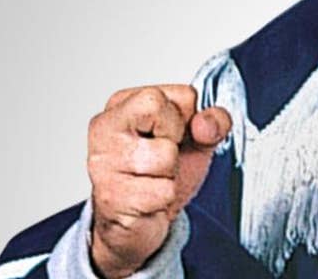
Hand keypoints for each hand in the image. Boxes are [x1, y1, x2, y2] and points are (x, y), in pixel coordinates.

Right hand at [86, 85, 230, 277]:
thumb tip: (206, 123)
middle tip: (160, 159)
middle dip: (176, 142)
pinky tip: (146, 199)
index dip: (189, 121)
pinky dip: (163, 199)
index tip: (172, 136)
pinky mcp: (109, 196)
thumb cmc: (159, 174)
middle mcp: (105, 128)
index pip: (184, 94)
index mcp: (124, 103)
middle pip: (166, 116)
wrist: (138, 223)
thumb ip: (213, 123)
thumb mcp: (195, 140)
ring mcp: (104, 162)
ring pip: (166, 156)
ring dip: (170, 175)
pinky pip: (163, 191)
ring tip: (152, 180)